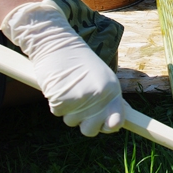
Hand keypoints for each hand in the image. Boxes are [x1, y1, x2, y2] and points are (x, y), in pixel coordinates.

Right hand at [0, 0, 123, 135]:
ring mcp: (80, 99)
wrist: (56, 42)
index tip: (103, 124)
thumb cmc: (78, 60)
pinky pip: (57, 112)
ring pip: (71, 122)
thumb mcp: (101, 76)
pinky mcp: (61, 99)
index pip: (116, 122)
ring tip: (68, 87)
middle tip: (78, 103)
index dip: (107, 127)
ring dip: (67, 109)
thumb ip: (108, 98)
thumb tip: (115, 122)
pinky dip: (55, 102)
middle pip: (91, 130)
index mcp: (112, 89)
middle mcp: (99, 96)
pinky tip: (58, 85)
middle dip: (83, 122)